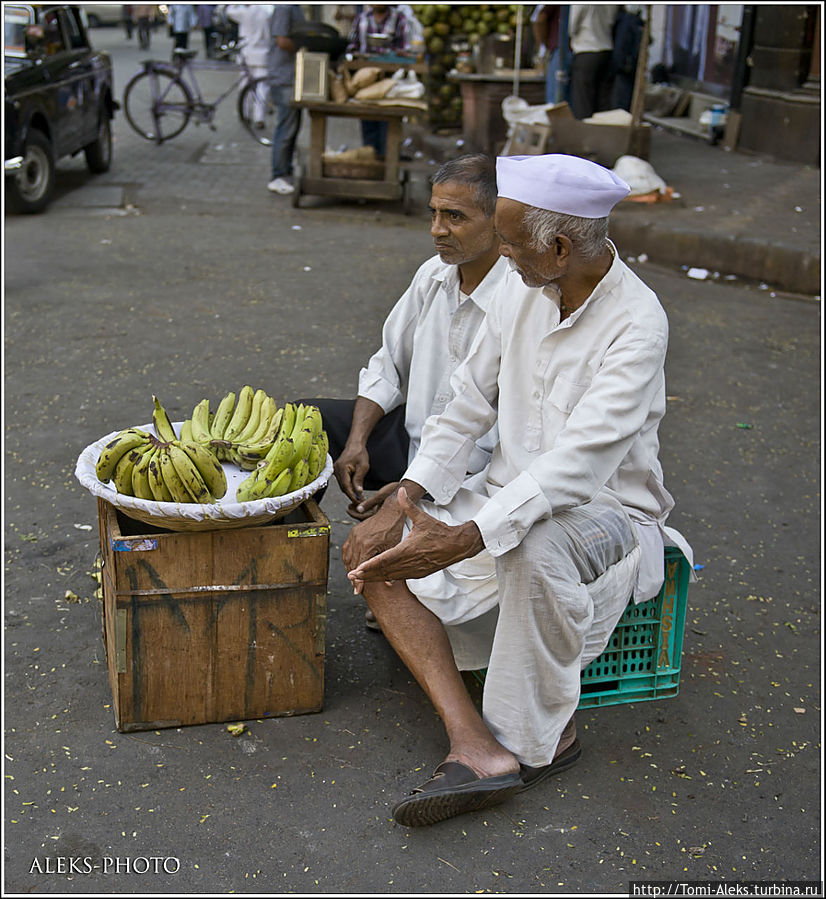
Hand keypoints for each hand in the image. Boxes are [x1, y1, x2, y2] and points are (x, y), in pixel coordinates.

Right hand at [333, 442, 369, 506]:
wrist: (354, 445)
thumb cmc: (359, 453)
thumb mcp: (363, 467)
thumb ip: (359, 480)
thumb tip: (358, 492)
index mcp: (342, 468)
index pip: (346, 486)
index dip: (352, 495)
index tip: (358, 501)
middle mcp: (336, 470)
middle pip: (343, 487)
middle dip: (352, 495)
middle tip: (361, 501)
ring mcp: (335, 471)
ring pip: (342, 485)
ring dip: (350, 491)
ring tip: (359, 496)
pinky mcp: (337, 471)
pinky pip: (342, 482)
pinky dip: (348, 486)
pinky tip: (355, 488)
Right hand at [341, 488, 407, 590]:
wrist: (390, 513)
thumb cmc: (393, 530)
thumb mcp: (392, 549)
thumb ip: (388, 566)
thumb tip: (390, 584)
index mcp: (368, 545)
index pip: (360, 568)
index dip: (359, 581)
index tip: (358, 591)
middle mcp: (359, 540)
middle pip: (352, 564)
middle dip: (354, 577)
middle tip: (356, 587)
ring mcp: (354, 535)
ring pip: (348, 557)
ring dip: (350, 568)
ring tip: (354, 578)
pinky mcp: (354, 532)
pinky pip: (347, 548)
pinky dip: (348, 558)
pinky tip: (351, 565)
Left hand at [346, 487, 483, 592]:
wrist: (457, 545)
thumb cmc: (439, 531)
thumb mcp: (423, 517)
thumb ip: (408, 505)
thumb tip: (401, 491)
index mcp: (408, 549)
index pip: (385, 559)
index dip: (370, 565)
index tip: (358, 568)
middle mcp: (410, 562)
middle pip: (385, 571)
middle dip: (368, 574)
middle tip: (353, 577)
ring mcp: (415, 570)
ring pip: (391, 576)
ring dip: (376, 578)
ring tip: (361, 579)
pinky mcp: (419, 574)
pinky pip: (400, 577)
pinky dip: (388, 578)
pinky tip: (379, 578)